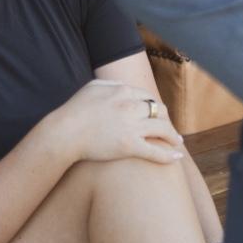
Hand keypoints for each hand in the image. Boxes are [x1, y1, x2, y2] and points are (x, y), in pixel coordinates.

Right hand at [53, 79, 185, 165]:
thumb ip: (112, 83)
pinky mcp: (129, 146)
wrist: (64, 132)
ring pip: (162, 129)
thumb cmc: (75, 109)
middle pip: (159, 111)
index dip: (156, 107)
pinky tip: (176, 158)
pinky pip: (154, 151)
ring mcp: (131, 126)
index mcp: (123, 90)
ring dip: (173, 136)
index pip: (148, 97)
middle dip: (167, 120)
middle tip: (170, 128)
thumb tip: (124, 86)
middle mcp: (131, 106)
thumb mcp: (93, 86)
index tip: (159, 114)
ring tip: (177, 142)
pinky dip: (168, 155)